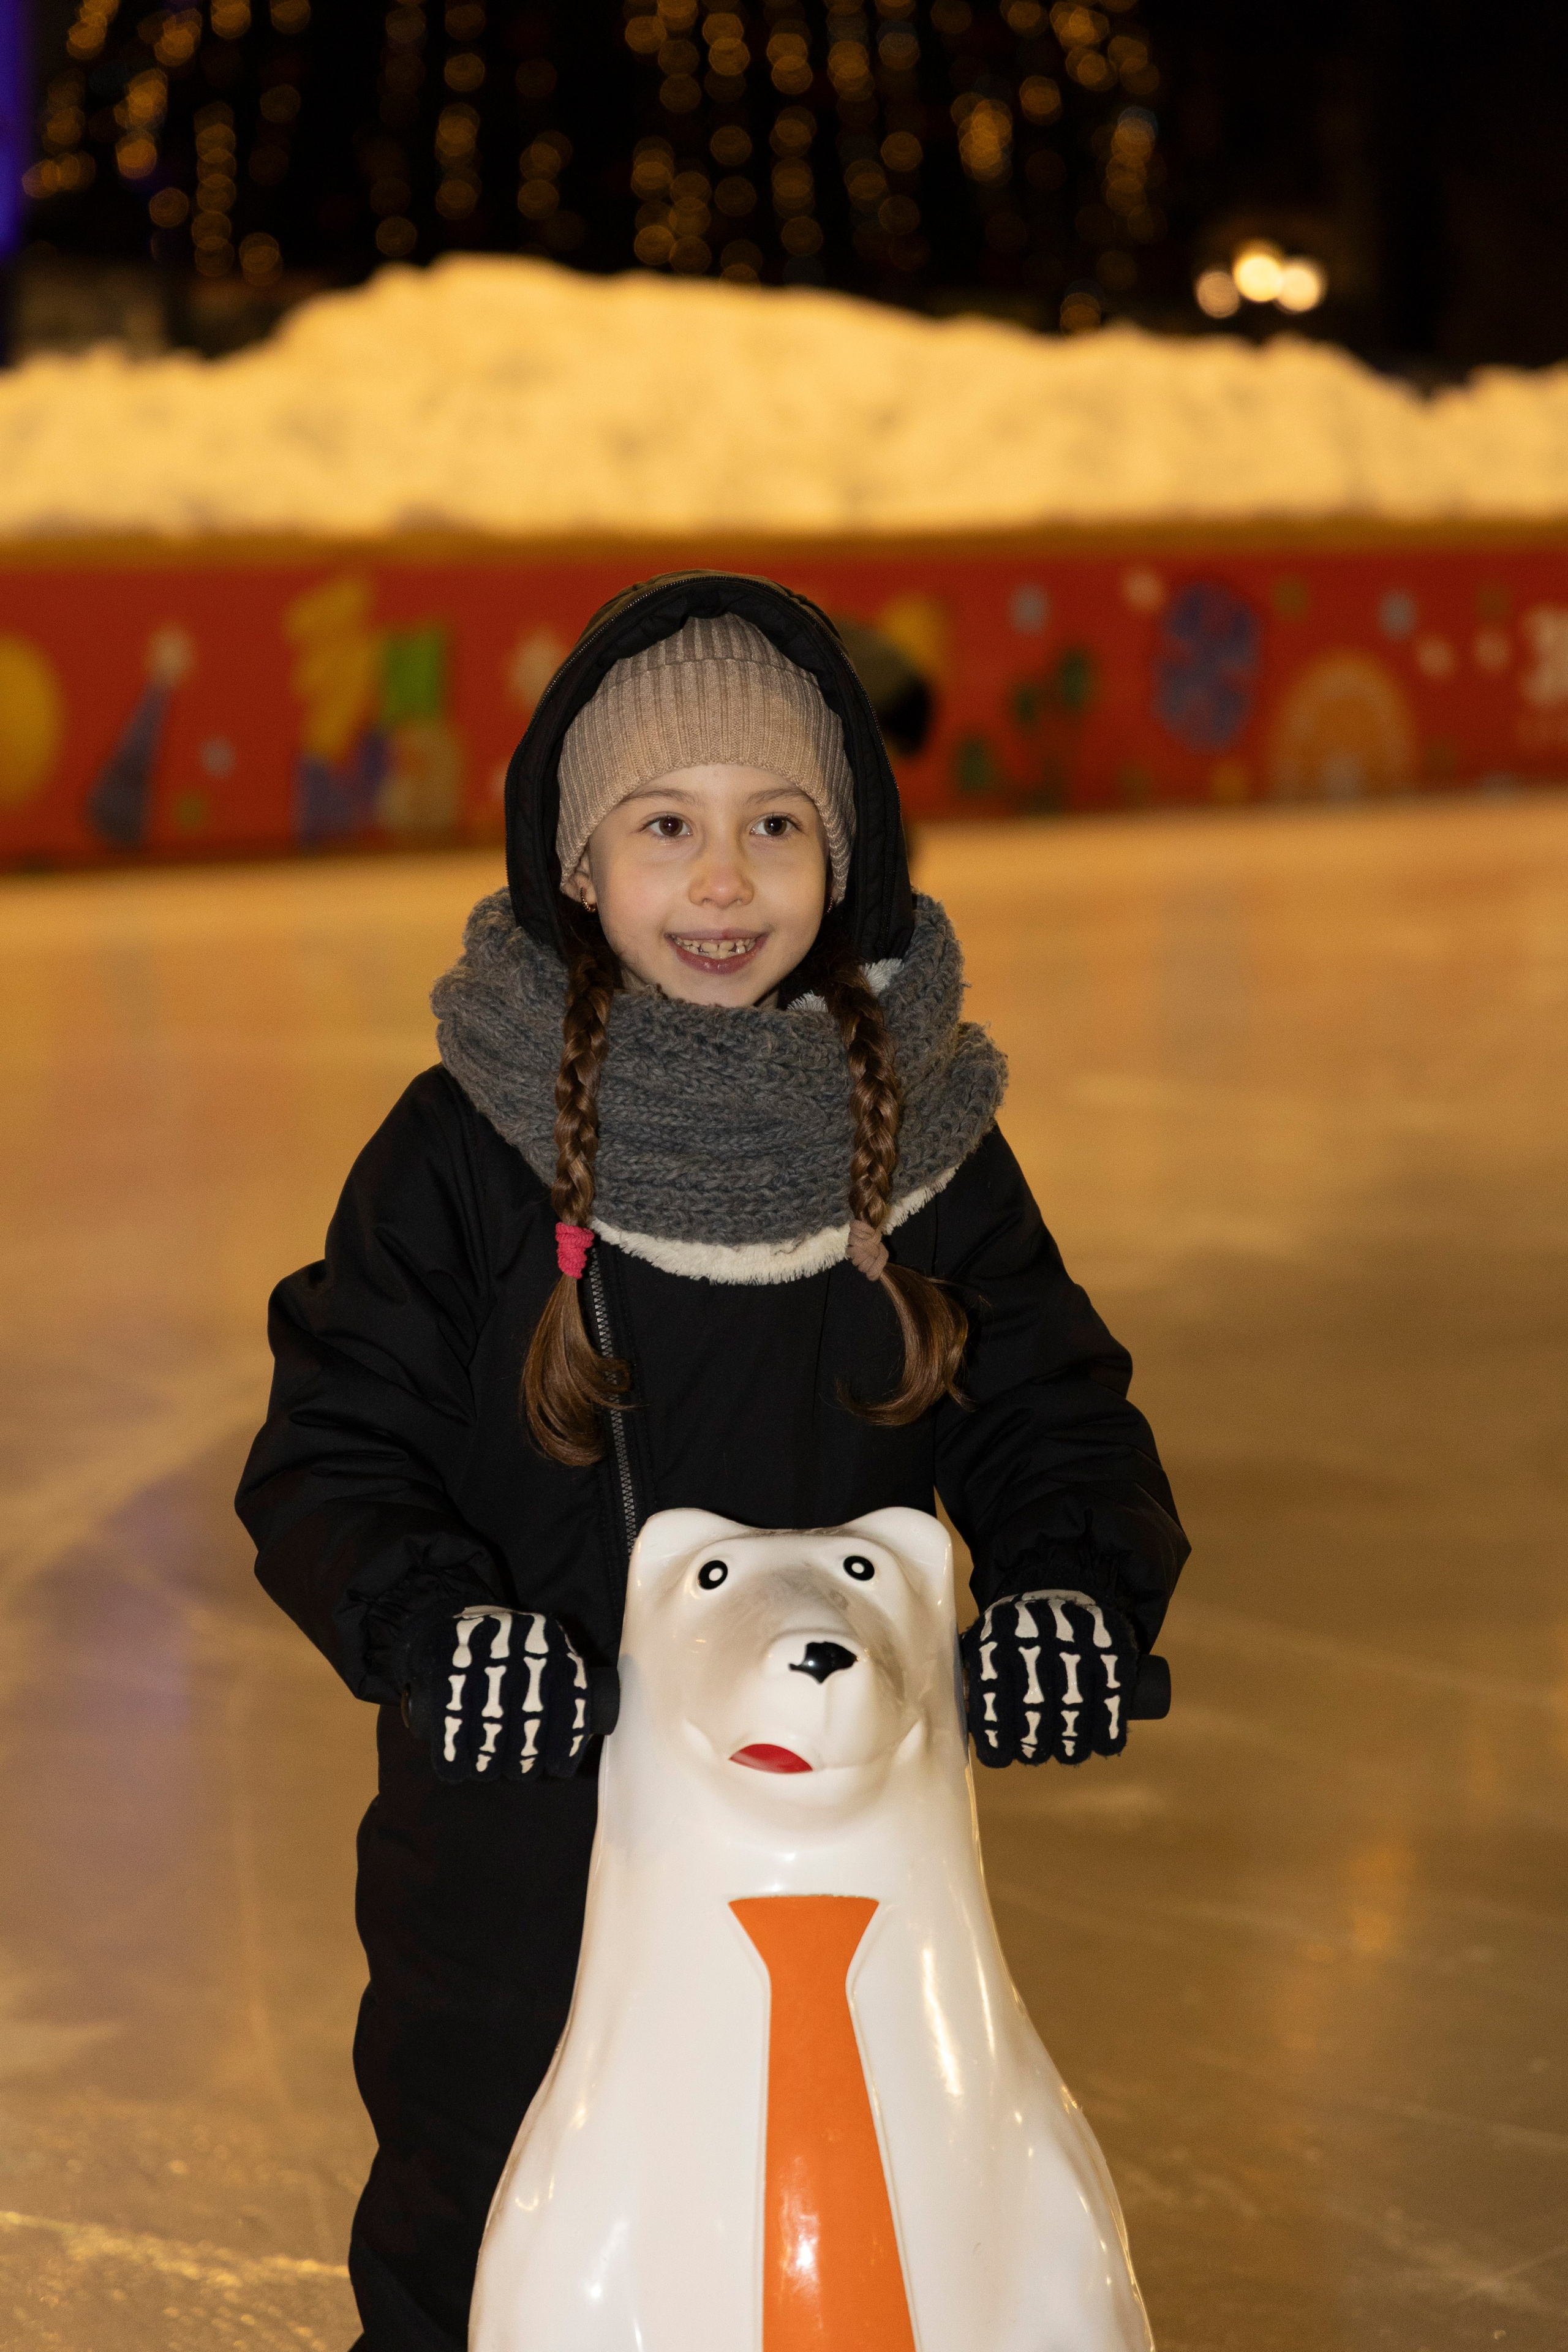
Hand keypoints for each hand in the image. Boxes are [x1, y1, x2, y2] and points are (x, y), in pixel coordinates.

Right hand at [404, 1607, 593, 1783]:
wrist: (448, 1616)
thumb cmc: (505, 1647)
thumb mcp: (542, 1648)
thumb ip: (563, 1682)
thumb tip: (577, 1740)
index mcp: (548, 1640)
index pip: (568, 1700)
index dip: (565, 1742)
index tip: (559, 1766)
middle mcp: (518, 1645)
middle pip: (529, 1720)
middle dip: (525, 1758)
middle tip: (521, 1771)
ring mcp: (480, 1656)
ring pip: (490, 1727)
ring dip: (488, 1763)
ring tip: (488, 1770)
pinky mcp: (445, 1669)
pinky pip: (450, 1724)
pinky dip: (452, 1757)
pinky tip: (456, 1770)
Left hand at [962, 1589, 1136, 1766]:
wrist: (1059, 1584)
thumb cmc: (1016, 1626)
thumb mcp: (985, 1638)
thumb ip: (974, 1677)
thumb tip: (969, 1725)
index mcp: (999, 1637)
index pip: (993, 1696)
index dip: (995, 1735)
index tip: (998, 1755)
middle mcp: (1037, 1641)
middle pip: (1035, 1711)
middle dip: (1032, 1744)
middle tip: (1032, 1754)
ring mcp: (1079, 1646)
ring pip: (1074, 1714)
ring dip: (1069, 1745)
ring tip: (1064, 1751)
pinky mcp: (1113, 1653)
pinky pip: (1112, 1704)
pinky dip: (1106, 1732)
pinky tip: (1100, 1743)